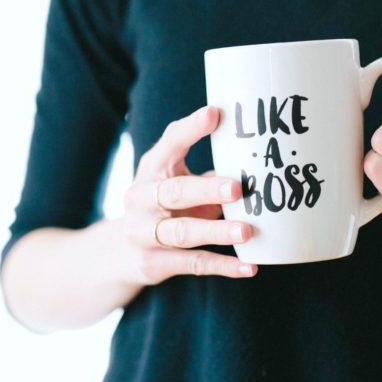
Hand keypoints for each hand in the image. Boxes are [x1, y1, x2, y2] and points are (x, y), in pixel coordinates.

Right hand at [117, 104, 256, 285]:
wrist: (122, 253)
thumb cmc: (166, 206)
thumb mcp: (178, 181)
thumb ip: (209, 172)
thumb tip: (260, 161)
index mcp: (151, 169)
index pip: (170, 144)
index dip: (191, 129)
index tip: (215, 114)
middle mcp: (141, 198)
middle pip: (174, 192)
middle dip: (206, 190)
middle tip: (237, 188)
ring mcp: (142, 232)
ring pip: (183, 232)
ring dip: (216, 231)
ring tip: (247, 231)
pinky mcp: (152, 263)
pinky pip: (192, 264)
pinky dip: (223, 266)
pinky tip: (249, 267)